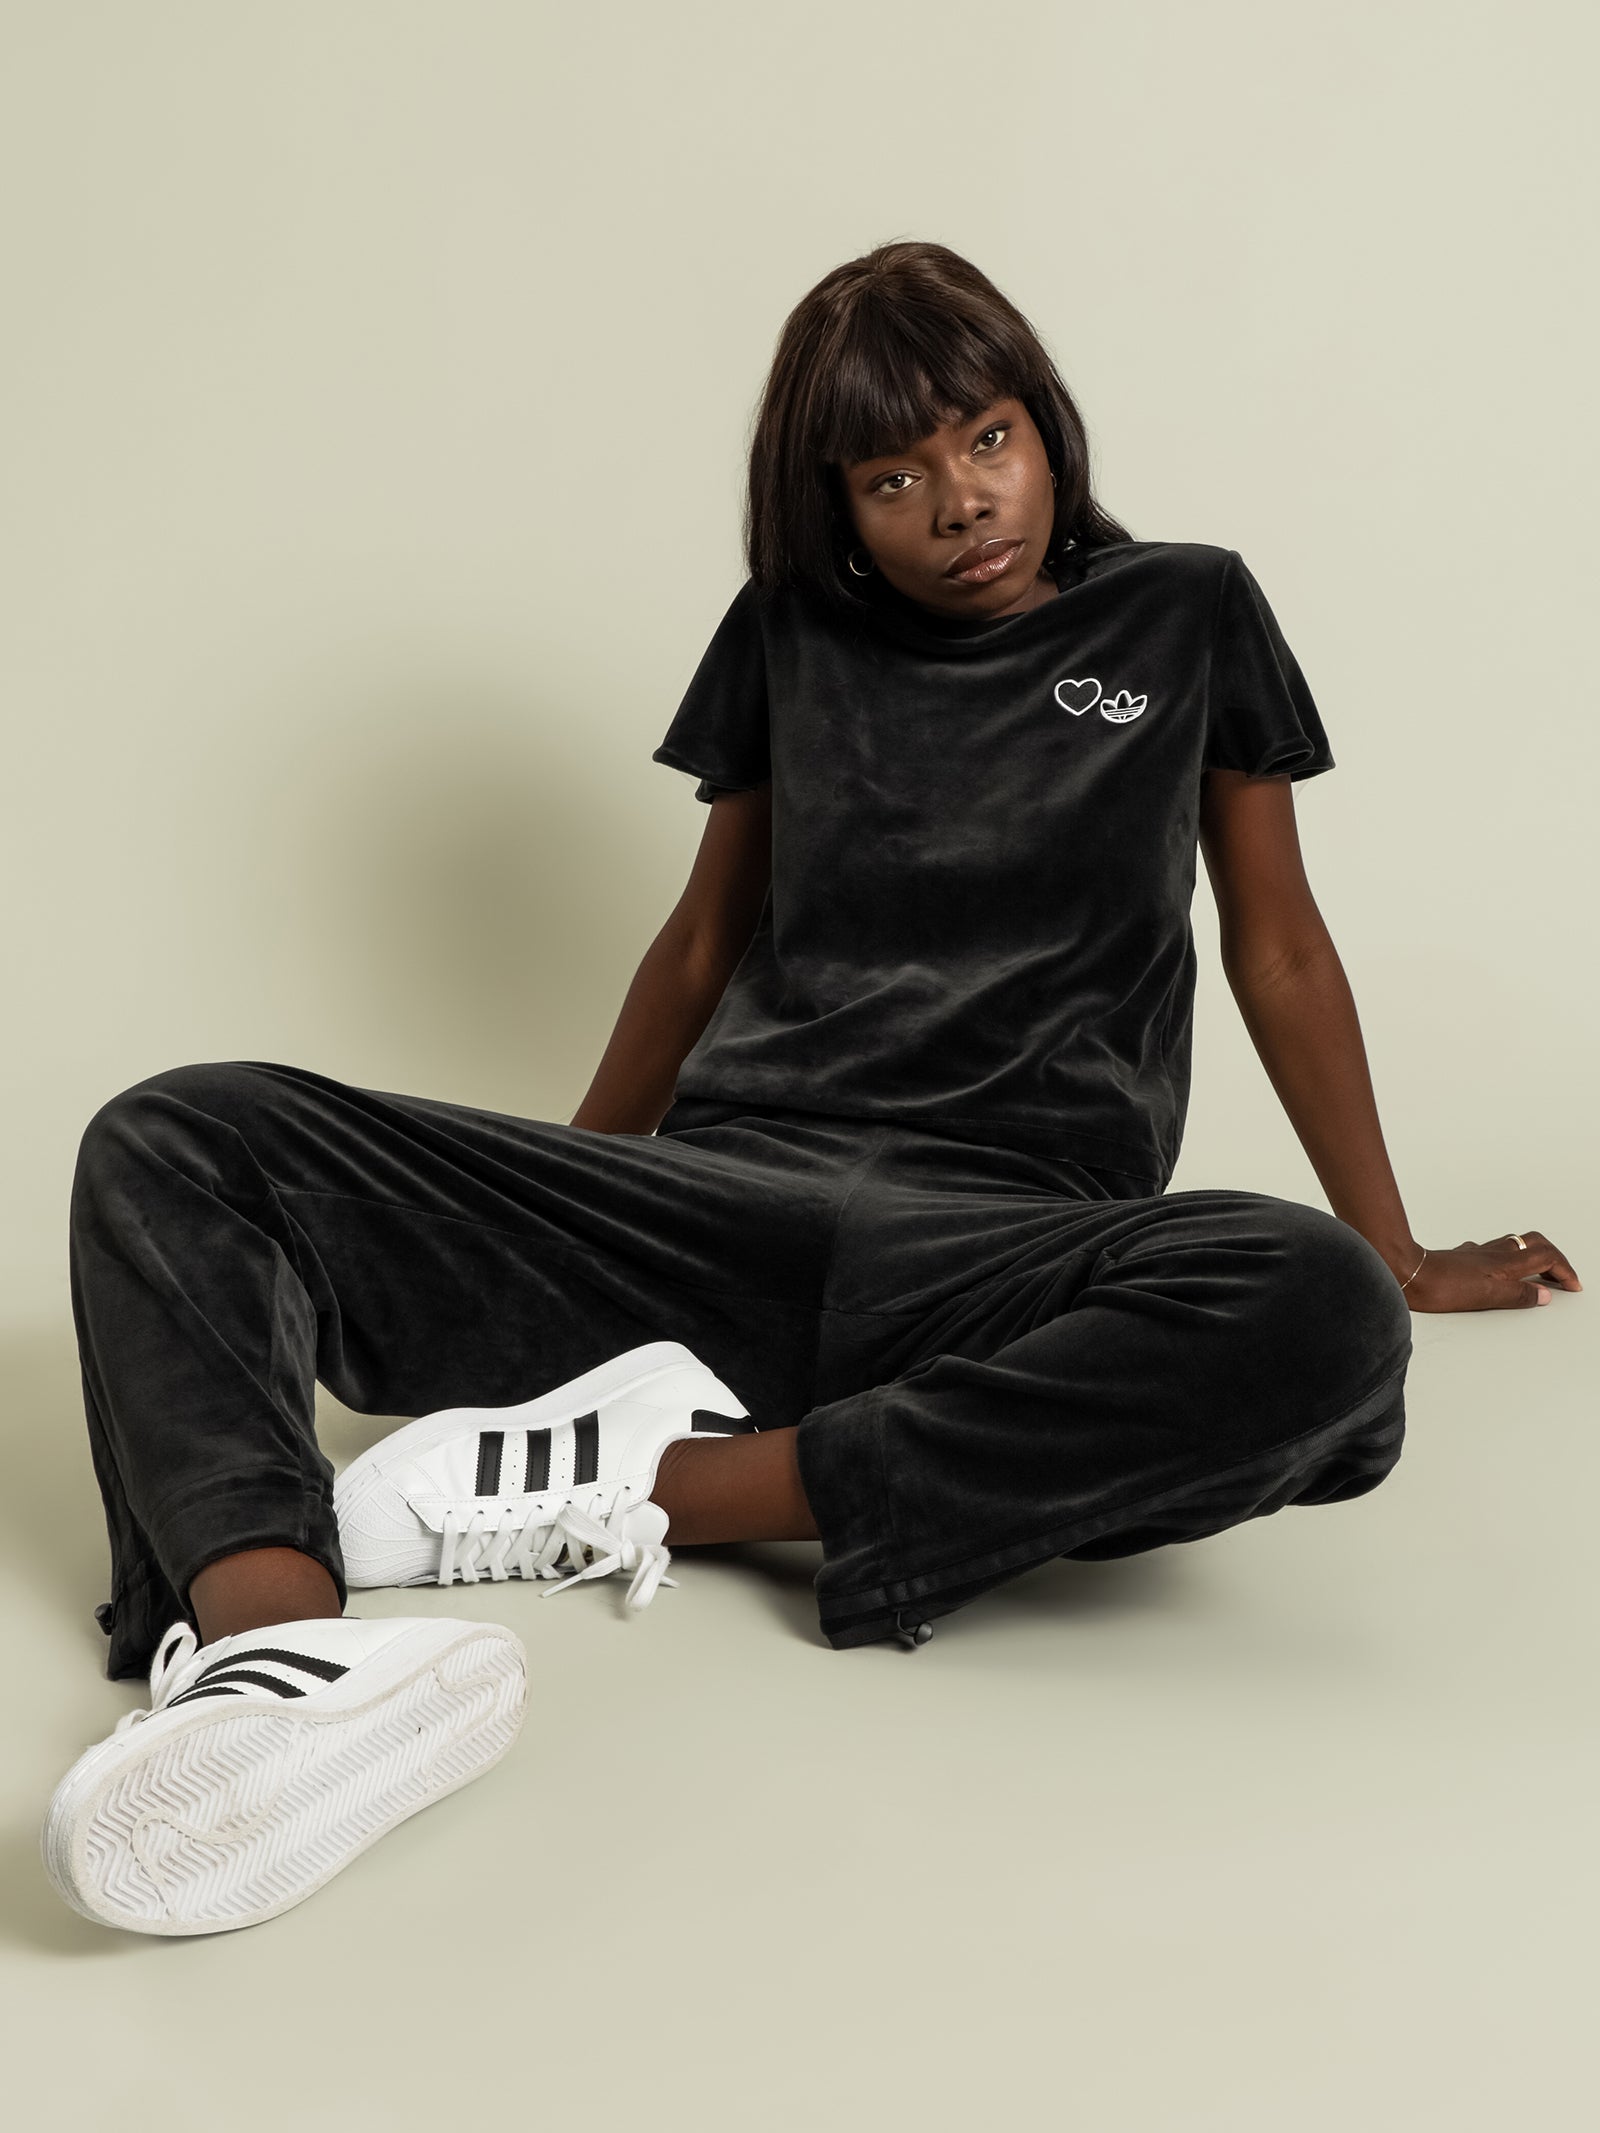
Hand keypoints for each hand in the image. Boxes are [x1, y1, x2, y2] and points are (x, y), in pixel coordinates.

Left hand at [1396, 1231, 1581, 1313]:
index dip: (1564, 1270)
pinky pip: (1491, 1252)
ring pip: (1513, 1246)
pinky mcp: (1461, 1258)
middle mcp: (1493, 1253)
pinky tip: (1497, 1272)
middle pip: (1534, 1244)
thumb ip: (1517, 1295)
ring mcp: (1477, 1254)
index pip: (1546, 1256)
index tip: (1572, 1285)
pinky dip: (1505, 1260)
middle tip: (1559, 1278)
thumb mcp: (1487, 1297)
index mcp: (1505, 1262)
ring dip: (1530, 1258)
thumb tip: (1542, 1295)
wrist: (1405, 1273)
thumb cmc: (1441, 1286)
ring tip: (1535, 1276)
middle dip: (1552, 1259)